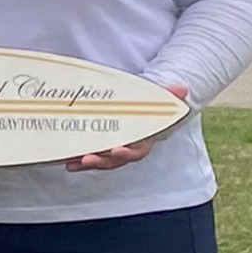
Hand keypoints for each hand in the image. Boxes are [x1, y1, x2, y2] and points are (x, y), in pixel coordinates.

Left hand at [66, 83, 188, 171]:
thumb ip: (167, 95)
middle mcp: (126, 149)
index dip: (127, 152)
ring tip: (73, 162)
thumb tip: (184, 89)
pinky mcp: (97, 148)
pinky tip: (67, 162)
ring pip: (100, 161)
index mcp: (142, 141)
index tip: (117, 149)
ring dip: (87, 163)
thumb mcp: (154, 98)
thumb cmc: (145, 105)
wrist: (136, 108)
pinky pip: (88, 157)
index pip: (137, 151)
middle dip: (102, 161)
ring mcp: (111, 150)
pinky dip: (78, 161)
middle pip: (115, 160)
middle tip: (88, 158)